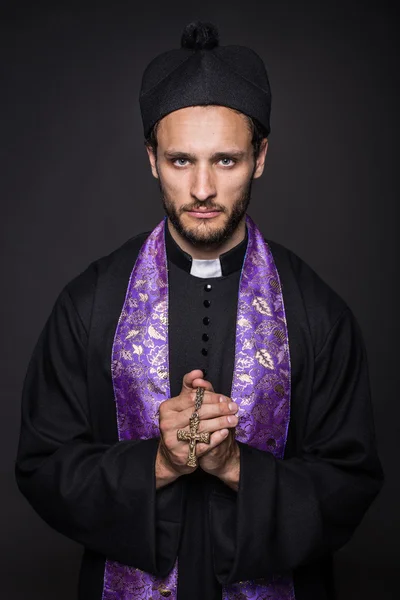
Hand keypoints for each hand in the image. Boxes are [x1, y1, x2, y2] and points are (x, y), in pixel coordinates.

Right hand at [156, 370, 237, 487]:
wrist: (173, 455)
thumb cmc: (180, 424)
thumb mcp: (183, 405)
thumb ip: (190, 387)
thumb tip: (198, 373)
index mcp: (167, 408)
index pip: (192, 398)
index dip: (211, 397)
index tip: (225, 398)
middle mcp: (167, 423)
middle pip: (197, 412)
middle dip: (219, 409)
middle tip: (234, 408)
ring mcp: (173, 440)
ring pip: (201, 428)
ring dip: (221, 423)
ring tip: (233, 419)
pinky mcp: (182, 455)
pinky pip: (203, 444)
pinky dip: (216, 438)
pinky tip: (226, 432)